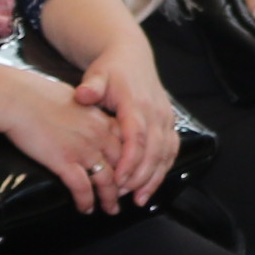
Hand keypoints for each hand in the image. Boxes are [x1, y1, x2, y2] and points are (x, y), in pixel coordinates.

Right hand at [0, 63, 127, 214]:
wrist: (18, 98)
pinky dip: (86, 201)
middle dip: (126, 185)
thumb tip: (85, 121)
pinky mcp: (64, 161)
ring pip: (106, 181)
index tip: (130, 174)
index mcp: (102, 120)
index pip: (128, 145)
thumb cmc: (39, 96)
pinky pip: (82, 188)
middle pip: (122, 166)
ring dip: (109, 199)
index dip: (131, 163)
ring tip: (110, 209)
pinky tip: (85, 208)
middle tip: (125, 197)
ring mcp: (83, 149)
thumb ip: (87, 115)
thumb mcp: (75, 100)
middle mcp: (99, 135)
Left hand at [70, 48, 184, 208]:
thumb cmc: (110, 69)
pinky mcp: (169, 122)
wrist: (131, 55)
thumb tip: (83, 95)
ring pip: (166, 153)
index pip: (138, 137)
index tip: (117, 181)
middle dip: (141, 176)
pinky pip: (172, 149)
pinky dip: (164, 169)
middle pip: (154, 150)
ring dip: (154, 177)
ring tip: (140, 199)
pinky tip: (152, 185)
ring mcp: (165, 117)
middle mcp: (156, 111)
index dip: (129, 161)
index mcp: (137, 103)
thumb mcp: (96, 74)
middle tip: (124, 196)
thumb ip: (90, 86)